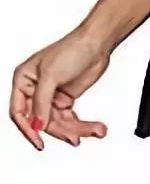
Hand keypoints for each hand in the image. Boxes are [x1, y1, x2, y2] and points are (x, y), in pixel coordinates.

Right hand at [10, 30, 110, 149]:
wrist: (97, 43)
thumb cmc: (72, 48)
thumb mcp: (51, 75)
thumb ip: (42, 102)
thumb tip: (37, 124)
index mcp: (24, 80)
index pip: (19, 112)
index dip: (28, 128)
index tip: (38, 141)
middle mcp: (36, 89)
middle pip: (42, 120)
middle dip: (61, 129)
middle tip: (74, 136)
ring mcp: (51, 95)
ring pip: (58, 122)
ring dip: (76, 128)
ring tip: (93, 130)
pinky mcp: (66, 98)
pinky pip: (70, 118)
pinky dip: (82, 124)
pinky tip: (93, 128)